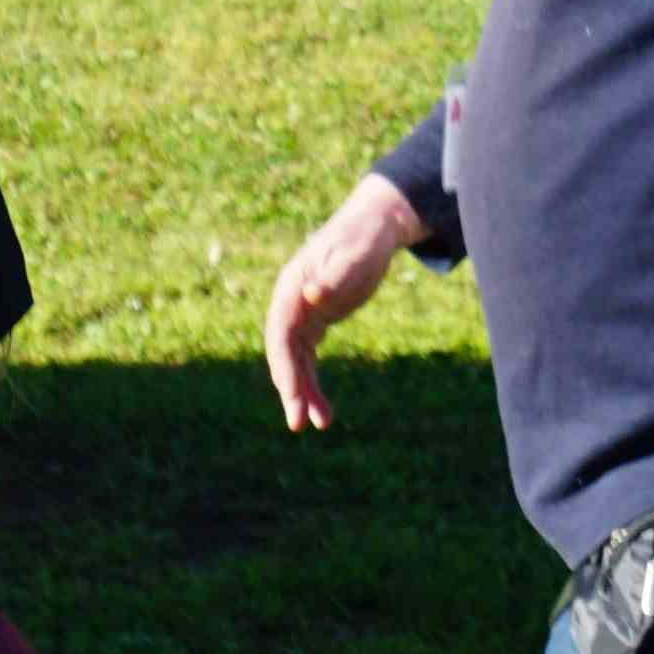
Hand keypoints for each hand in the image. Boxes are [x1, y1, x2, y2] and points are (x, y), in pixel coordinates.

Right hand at [262, 175, 424, 433]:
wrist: (374, 227)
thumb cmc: (365, 239)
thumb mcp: (355, 255)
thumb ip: (334, 276)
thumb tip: (312, 294)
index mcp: (292, 288)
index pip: (279, 335)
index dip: (283, 367)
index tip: (292, 397)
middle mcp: (290, 304)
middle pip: (282, 354)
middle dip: (290, 390)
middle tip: (299, 425)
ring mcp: (301, 315)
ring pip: (295, 363)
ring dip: (304, 394)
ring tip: (322, 425)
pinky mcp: (316, 323)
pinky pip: (307, 361)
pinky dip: (314, 385)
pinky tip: (325, 412)